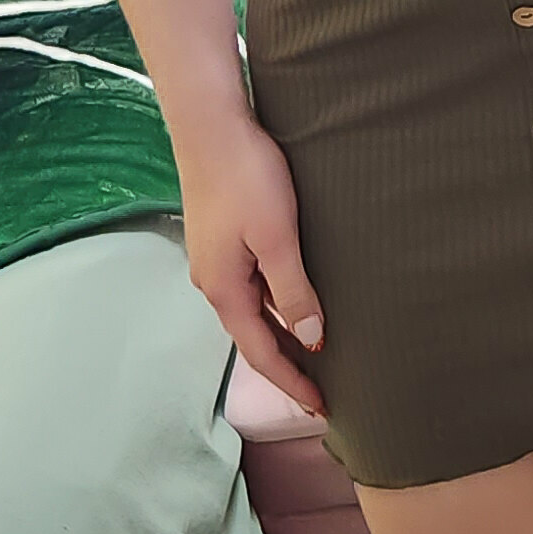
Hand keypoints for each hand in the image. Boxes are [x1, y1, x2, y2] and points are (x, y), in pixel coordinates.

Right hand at [175, 115, 328, 420]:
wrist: (211, 124)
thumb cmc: (246, 176)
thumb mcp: (277, 238)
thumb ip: (293, 292)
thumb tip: (310, 341)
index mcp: (224, 290)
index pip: (261, 353)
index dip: (292, 383)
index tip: (321, 409)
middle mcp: (213, 282)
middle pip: (254, 337)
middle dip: (287, 366)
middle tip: (322, 392)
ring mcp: (214, 261)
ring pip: (252, 311)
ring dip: (280, 335)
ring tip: (314, 354)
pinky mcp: (221, 239)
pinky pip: (251, 286)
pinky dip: (274, 304)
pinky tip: (294, 301)